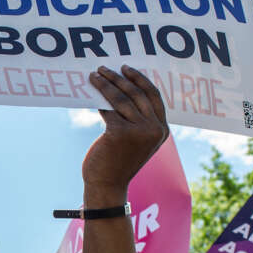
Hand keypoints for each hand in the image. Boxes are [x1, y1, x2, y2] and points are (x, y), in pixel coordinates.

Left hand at [81, 65, 168, 196]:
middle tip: (104, 69)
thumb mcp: (137, 140)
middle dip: (118, 78)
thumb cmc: (119, 160)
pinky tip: (91, 94)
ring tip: (94, 76)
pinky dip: (98, 101)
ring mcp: (138, 132)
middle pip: (136, 94)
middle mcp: (154, 130)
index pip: (153, 96)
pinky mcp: (120, 133)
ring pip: (120, 99)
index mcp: (162, 130)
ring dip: (105, 85)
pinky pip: (108, 110)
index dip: (139, 79)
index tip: (126, 69)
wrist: (107, 184)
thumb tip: (122, 88)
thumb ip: (139, 119)